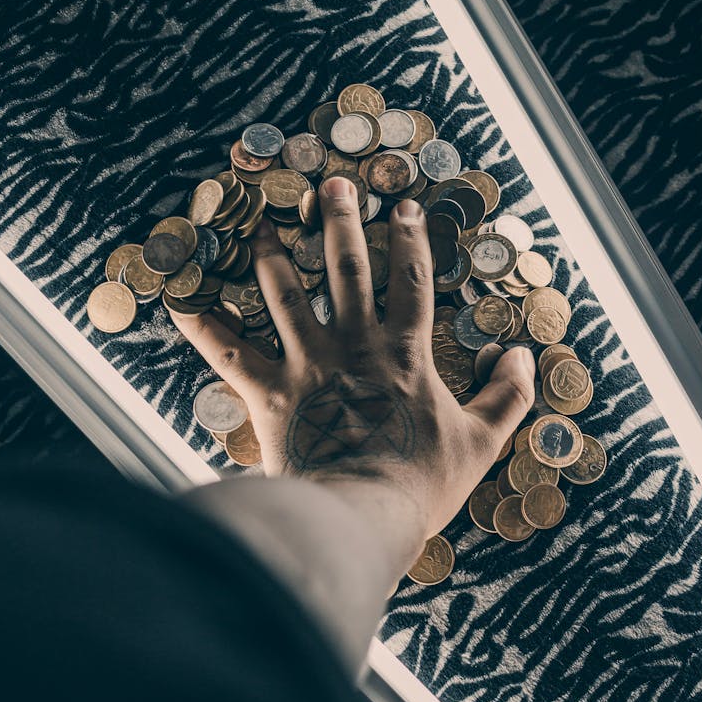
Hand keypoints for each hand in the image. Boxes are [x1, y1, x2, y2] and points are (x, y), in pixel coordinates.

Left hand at [171, 176, 534, 540]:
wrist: (362, 515)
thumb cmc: (421, 483)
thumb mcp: (482, 442)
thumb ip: (509, 396)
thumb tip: (523, 356)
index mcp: (405, 354)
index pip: (411, 282)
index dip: (411, 241)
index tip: (406, 208)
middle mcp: (353, 346)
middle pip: (346, 271)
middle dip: (341, 223)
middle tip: (333, 186)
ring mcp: (308, 366)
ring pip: (286, 295)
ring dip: (274, 255)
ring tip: (264, 223)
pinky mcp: (269, 394)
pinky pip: (230, 353)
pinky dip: (203, 325)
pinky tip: (179, 296)